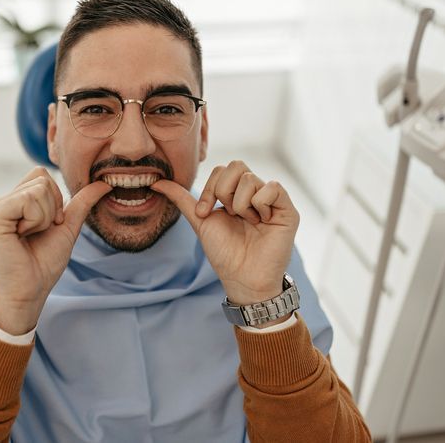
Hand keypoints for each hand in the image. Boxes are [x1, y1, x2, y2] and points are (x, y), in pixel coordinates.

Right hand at [0, 167, 111, 333]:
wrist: (29, 292)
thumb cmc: (43, 265)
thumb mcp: (68, 228)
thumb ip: (82, 203)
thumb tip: (104, 183)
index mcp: (16, 202)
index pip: (42, 175)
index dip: (55, 199)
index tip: (50, 225)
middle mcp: (2, 202)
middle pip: (41, 177)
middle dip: (52, 207)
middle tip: (40, 232)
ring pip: (38, 188)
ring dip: (44, 217)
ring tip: (30, 236)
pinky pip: (27, 200)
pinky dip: (35, 220)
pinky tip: (23, 237)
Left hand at [151, 161, 298, 305]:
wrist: (242, 278)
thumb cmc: (224, 253)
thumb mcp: (200, 221)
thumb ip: (182, 199)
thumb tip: (156, 182)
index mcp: (236, 193)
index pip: (222, 170)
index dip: (209, 189)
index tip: (204, 213)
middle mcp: (255, 192)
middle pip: (236, 166)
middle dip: (223, 192)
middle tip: (227, 215)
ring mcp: (272, 200)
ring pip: (251, 179)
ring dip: (240, 205)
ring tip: (247, 223)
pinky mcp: (287, 209)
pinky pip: (273, 187)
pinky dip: (260, 205)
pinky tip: (262, 222)